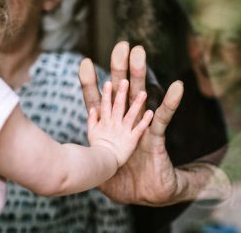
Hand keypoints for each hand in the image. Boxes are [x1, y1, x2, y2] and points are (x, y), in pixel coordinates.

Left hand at [79, 42, 184, 204]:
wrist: (145, 194)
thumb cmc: (121, 182)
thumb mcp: (97, 170)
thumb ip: (84, 159)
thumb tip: (64, 158)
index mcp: (108, 128)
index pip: (97, 102)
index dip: (91, 84)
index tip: (85, 63)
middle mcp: (124, 123)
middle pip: (120, 91)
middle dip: (119, 69)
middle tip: (120, 46)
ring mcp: (140, 128)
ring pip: (140, 97)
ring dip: (140, 76)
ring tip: (139, 55)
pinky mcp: (155, 138)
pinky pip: (163, 119)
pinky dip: (169, 104)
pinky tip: (176, 87)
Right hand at [87, 76, 153, 166]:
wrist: (101, 165)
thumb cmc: (96, 150)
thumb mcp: (91, 133)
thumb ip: (92, 120)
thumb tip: (92, 108)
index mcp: (104, 122)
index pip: (105, 105)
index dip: (106, 94)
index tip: (108, 82)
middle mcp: (113, 125)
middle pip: (117, 106)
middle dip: (121, 93)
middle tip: (125, 81)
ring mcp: (123, 132)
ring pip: (130, 115)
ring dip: (137, 104)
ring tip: (143, 93)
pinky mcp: (131, 140)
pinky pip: (139, 129)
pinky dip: (144, 121)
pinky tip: (150, 112)